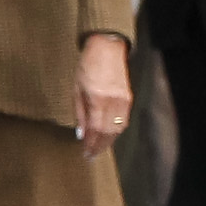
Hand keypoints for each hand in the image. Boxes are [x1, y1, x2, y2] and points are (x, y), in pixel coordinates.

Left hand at [73, 32, 130, 159]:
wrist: (107, 48)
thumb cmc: (88, 66)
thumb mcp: (77, 89)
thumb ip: (80, 112)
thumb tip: (81, 133)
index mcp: (97, 99)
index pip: (95, 129)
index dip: (91, 144)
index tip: (85, 154)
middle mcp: (113, 101)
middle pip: (108, 132)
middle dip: (100, 146)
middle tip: (92, 156)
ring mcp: (123, 100)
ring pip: (118, 127)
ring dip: (109, 140)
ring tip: (100, 148)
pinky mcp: (129, 97)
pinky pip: (123, 119)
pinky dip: (116, 130)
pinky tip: (110, 135)